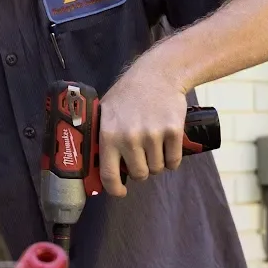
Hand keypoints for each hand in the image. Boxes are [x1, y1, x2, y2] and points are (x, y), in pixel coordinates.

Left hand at [97, 56, 189, 196]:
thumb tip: (94, 164)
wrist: (158, 74)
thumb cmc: (128, 94)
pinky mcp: (173, 132)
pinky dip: (172, 159)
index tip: (120, 192)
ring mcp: (153, 135)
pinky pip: (173, 161)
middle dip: (141, 170)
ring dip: (157, 162)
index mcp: (108, 135)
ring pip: (157, 168)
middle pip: (139, 174)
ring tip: (154, 146)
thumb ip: (102, 137)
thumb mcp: (106, 112)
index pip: (109, 174)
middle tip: (141, 156)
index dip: (115, 189)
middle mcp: (130, 138)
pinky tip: (168, 146)